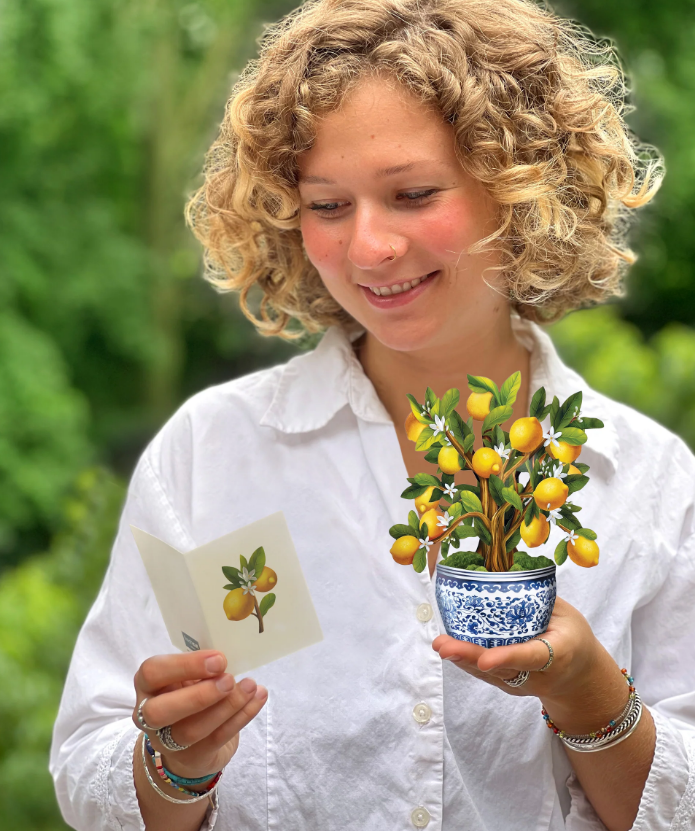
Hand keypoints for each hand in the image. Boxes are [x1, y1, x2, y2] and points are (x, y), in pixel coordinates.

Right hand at [132, 650, 266, 779]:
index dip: (184, 666)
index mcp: (147, 686)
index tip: (218, 659)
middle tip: (229, 680)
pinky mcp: (194, 757)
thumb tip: (226, 657)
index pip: (152, 673)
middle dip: (198, 695)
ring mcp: (168, 742)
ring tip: (250, 686)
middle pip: (160, 712)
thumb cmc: (189, 695)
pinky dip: (242, 716)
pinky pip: (218, 738)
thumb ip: (200, 667)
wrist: (190, 744)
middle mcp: (149, 716)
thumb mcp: (187, 676)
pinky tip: (258, 698)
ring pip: (192, 730)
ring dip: (227, 706)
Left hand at [432, 596, 607, 704]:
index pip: (530, 656)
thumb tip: (506, 565)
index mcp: (558, 655)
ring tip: (440, 644)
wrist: (581, 678)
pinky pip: (487, 675)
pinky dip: (467, 661)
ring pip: (489, 674)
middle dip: (470, 658)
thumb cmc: (573, 638)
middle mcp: (538, 675)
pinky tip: (449, 648)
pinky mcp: (510, 686)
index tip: (484, 659)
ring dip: (462, 659)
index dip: (506, 657)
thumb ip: (539, 598)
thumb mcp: (567, 615)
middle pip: (501, 669)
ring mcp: (523, 684)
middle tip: (444, 646)